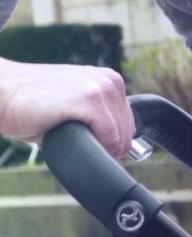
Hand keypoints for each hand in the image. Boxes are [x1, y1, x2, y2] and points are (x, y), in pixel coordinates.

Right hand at [0, 59, 133, 156]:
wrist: (1, 93)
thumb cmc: (32, 105)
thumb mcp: (75, 107)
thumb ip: (99, 121)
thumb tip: (119, 150)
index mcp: (109, 81)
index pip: (129, 127)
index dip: (110, 143)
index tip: (87, 140)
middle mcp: (110, 81)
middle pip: (127, 136)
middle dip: (104, 147)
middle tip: (74, 137)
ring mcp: (101, 88)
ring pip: (120, 140)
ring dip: (97, 147)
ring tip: (68, 132)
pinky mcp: (90, 99)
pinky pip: (110, 139)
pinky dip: (94, 147)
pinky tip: (71, 135)